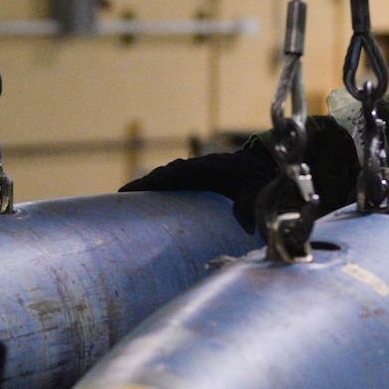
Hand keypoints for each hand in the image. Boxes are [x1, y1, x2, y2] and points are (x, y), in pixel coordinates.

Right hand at [121, 140, 277, 232]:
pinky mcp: (201, 175)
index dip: (151, 182)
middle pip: (165, 174)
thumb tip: (246, 224)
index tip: (129, 191)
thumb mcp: (258, 193)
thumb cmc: (262, 179)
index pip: (173, 174)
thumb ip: (249, 206)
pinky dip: (163, 186)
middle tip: (119, 200)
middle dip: (143, 185)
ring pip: (169, 175)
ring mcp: (199, 169)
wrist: (269, 163)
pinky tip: (155, 200)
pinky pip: (177, 179)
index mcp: (208, 168)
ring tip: (131, 202)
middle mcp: (199, 166)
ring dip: (152, 185)